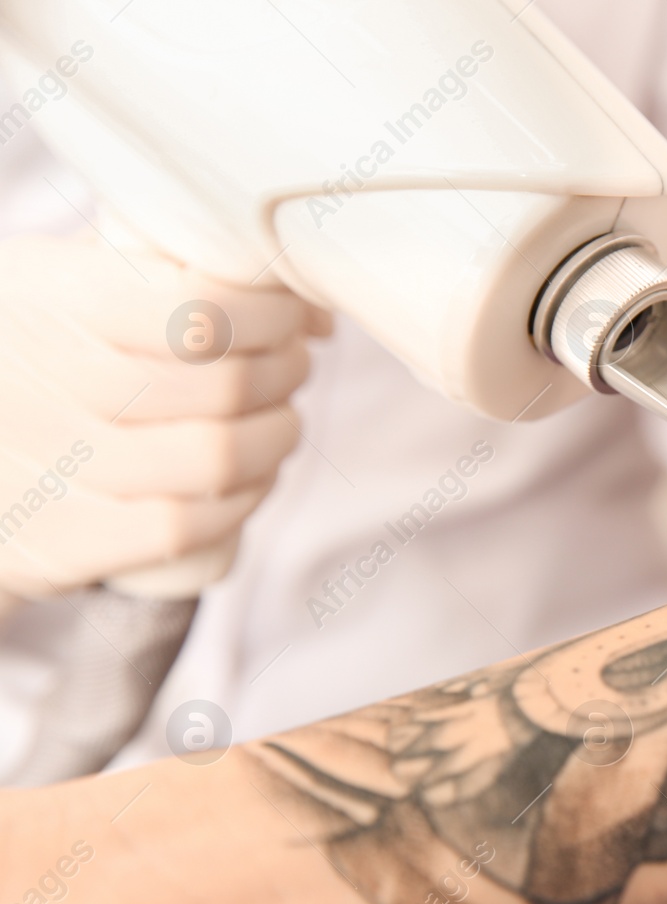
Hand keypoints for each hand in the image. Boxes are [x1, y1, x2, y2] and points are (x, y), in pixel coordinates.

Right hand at [0, 231, 325, 603]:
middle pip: (227, 384)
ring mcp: (56, 467)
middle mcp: (52, 382)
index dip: (273, 313)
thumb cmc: (18, 354)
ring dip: (276, 437)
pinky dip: (239, 500)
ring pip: (220, 457)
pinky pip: (187, 525)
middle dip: (286, 370)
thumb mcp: (53, 283)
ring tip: (278, 418)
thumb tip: (310, 308)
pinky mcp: (64, 541)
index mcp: (54, 300)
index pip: (204, 307)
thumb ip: (162, 273)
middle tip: (291, 363)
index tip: (288, 312)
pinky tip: (246, 479)